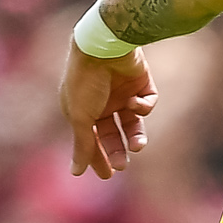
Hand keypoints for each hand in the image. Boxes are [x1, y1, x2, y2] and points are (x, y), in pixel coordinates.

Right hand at [63, 43, 158, 178]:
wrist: (105, 46)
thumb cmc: (86, 82)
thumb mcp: (81, 117)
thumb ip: (82, 145)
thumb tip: (75, 172)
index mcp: (82, 109)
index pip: (91, 139)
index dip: (98, 158)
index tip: (107, 176)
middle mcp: (102, 102)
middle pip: (112, 134)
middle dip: (117, 150)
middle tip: (122, 165)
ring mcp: (121, 92)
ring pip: (132, 123)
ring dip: (135, 136)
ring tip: (137, 145)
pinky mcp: (141, 83)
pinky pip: (146, 103)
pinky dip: (143, 107)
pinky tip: (135, 103)